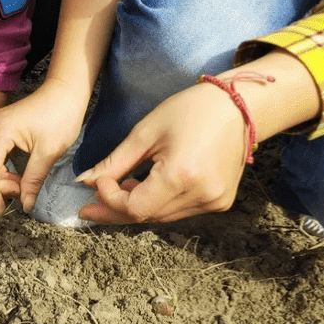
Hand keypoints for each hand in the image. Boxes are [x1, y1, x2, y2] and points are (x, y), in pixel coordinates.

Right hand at [0, 78, 85, 214]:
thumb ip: (33, 180)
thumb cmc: (61, 116)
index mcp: (0, 131)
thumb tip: (25, 204)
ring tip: (22, 184)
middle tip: (19, 193)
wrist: (65, 92)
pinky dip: (1, 167)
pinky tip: (18, 174)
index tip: (0, 211)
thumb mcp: (49, 152)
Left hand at [76, 82, 247, 223]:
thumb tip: (84, 182)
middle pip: (147, 216)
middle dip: (116, 208)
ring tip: (121, 185)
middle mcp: (202, 195)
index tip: (96, 184)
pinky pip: (179, 211)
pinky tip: (145, 186)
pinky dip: (157, 203)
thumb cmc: (190, 111)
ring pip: (161, 216)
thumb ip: (114, 163)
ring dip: (136, 206)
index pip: (135, 208)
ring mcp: (214, 202)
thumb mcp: (145, 133)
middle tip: (91, 202)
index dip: (110, 201)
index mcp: (182, 176)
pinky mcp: (221, 202)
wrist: (238, 106)